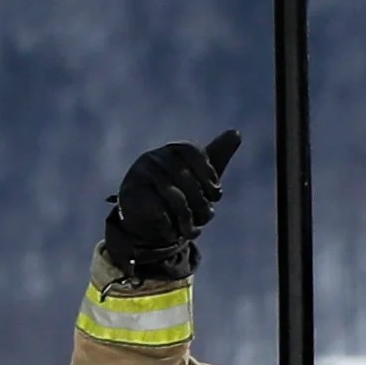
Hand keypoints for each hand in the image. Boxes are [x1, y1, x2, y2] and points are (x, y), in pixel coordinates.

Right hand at [102, 129, 240, 277]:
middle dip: (202, 206)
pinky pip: (159, 214)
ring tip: (191, 230)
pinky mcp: (129, 194)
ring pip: (177, 201)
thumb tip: (236, 132)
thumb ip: (218, 154)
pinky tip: (173, 233)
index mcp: (176, 150)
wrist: (148, 218)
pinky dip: (171, 229)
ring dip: (189, 222)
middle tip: (205, 219)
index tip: (215, 196)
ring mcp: (140, 174)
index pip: (197, 155)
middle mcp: (155, 157)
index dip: (210, 179)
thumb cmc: (182, 192)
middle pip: (189, 181)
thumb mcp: (202, 175)